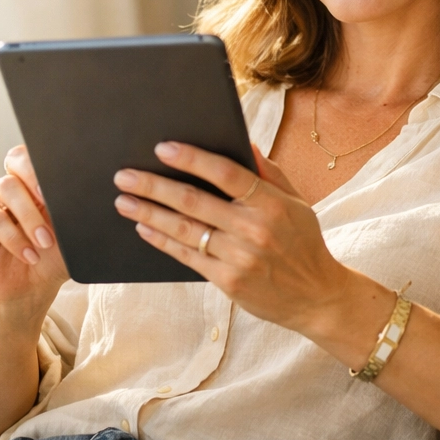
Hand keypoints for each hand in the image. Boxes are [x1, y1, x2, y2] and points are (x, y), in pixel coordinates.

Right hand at [0, 145, 68, 314]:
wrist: (31, 286)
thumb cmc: (54, 255)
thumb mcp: (71, 235)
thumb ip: (74, 213)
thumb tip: (84, 197)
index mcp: (37, 180)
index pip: (35, 153)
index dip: (44, 162)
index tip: (59, 183)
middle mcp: (13, 183)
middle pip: (15, 159)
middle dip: (33, 176)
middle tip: (49, 201)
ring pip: (6, 188)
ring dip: (28, 217)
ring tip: (44, 242)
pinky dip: (13, 237)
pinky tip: (28, 254)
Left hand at [112, 142, 351, 335]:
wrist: (316, 297)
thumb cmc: (303, 242)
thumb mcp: (296, 202)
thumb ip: (269, 172)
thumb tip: (244, 142)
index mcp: (271, 202)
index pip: (226, 172)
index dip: (192, 158)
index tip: (163, 148)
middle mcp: (254, 228)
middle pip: (193, 200)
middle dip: (154, 185)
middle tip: (125, 175)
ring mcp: (239, 256)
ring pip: (183, 229)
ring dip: (148, 212)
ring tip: (123, 200)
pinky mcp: (227, 281)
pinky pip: (186, 255)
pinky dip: (161, 240)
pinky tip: (143, 227)